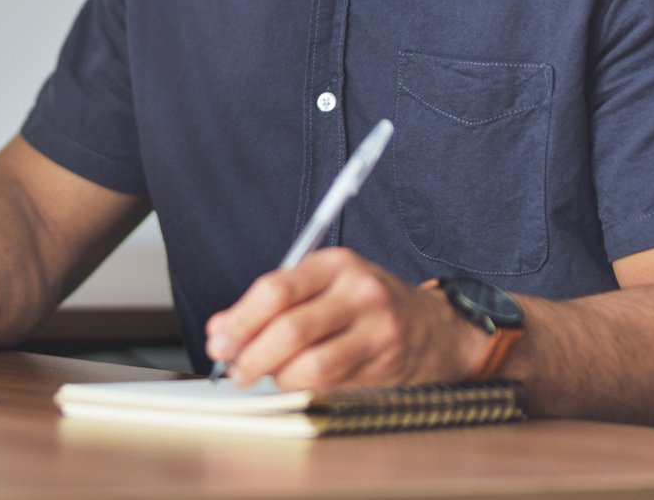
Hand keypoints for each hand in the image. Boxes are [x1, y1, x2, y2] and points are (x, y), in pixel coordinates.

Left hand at [204, 248, 489, 389]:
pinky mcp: (386, 366)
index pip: (276, 290)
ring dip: (277, 379)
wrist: (435, 328)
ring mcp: (378, 331)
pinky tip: (296, 384)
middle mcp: (359, 293)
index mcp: (336, 264)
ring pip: (311, 366)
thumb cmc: (364, 305)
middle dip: (252, 356)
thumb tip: (220, 331)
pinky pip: (332, 386)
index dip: (240, 321)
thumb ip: (272, 303)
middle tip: (236, 370)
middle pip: (290, 330)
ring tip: (265, 378)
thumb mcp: (323, 286)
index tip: (219, 341)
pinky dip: (304, 390)